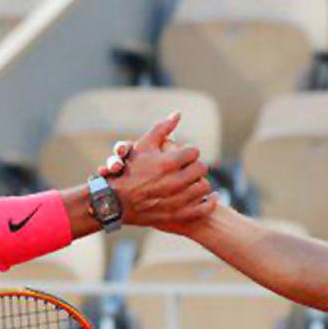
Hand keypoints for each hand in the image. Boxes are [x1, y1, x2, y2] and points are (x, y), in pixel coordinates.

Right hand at [106, 113, 216, 228]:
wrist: (116, 202)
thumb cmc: (128, 171)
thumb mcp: (142, 146)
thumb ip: (162, 128)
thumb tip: (178, 113)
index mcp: (167, 163)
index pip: (193, 152)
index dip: (188, 152)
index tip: (183, 155)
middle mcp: (174, 182)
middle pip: (200, 169)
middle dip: (195, 166)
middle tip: (189, 167)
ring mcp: (177, 200)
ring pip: (203, 187)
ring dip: (200, 182)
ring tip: (194, 181)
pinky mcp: (178, 215)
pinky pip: (204, 208)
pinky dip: (210, 202)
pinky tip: (211, 197)